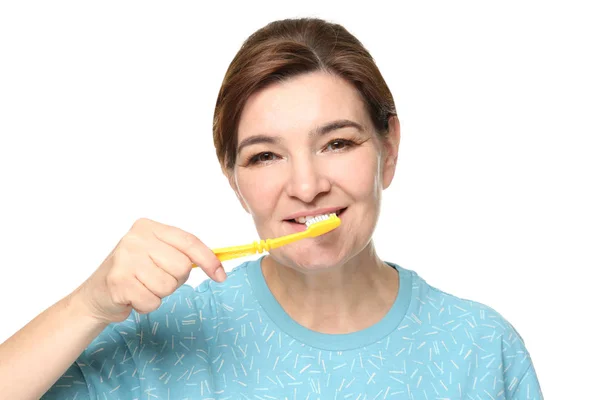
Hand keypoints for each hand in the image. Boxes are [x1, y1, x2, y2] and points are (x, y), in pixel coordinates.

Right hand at [73, 218, 224, 323]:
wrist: (96, 295)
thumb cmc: (134, 274)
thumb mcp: (157, 255)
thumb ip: (181, 254)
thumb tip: (217, 265)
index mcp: (148, 227)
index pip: (188, 241)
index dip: (208, 260)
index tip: (220, 275)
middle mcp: (135, 238)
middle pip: (181, 266)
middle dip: (174, 280)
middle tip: (154, 280)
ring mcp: (125, 259)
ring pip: (168, 286)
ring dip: (158, 294)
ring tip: (142, 287)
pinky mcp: (119, 282)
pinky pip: (152, 301)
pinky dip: (146, 305)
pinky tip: (132, 297)